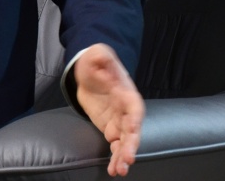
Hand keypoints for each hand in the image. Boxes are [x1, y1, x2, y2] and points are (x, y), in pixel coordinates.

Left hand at [74, 44, 144, 176]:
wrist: (89, 73)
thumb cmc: (97, 62)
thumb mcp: (97, 54)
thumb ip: (101, 56)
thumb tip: (102, 61)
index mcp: (127, 93)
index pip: (134, 108)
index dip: (134, 120)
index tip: (132, 130)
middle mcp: (127, 110)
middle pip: (133, 130)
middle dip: (131, 145)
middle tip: (127, 160)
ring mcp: (120, 121)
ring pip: (125, 142)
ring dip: (123, 156)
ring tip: (119, 170)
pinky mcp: (111, 128)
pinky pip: (115, 145)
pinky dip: (115, 157)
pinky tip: (113, 169)